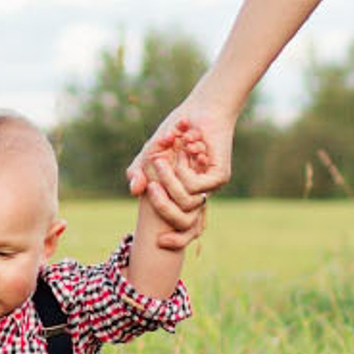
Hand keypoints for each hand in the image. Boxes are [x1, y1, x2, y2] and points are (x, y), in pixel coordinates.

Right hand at [130, 97, 232, 250]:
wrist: (199, 111)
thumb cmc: (174, 131)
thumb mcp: (150, 154)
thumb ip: (139, 172)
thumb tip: (134, 191)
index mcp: (184, 194)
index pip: (185, 230)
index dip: (177, 241)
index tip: (160, 242)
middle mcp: (200, 194)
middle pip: (185, 224)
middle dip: (162, 207)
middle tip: (150, 186)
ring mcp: (211, 186)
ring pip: (186, 202)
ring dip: (169, 181)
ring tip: (162, 159)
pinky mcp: (219, 176)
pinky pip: (195, 187)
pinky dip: (183, 170)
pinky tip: (185, 150)